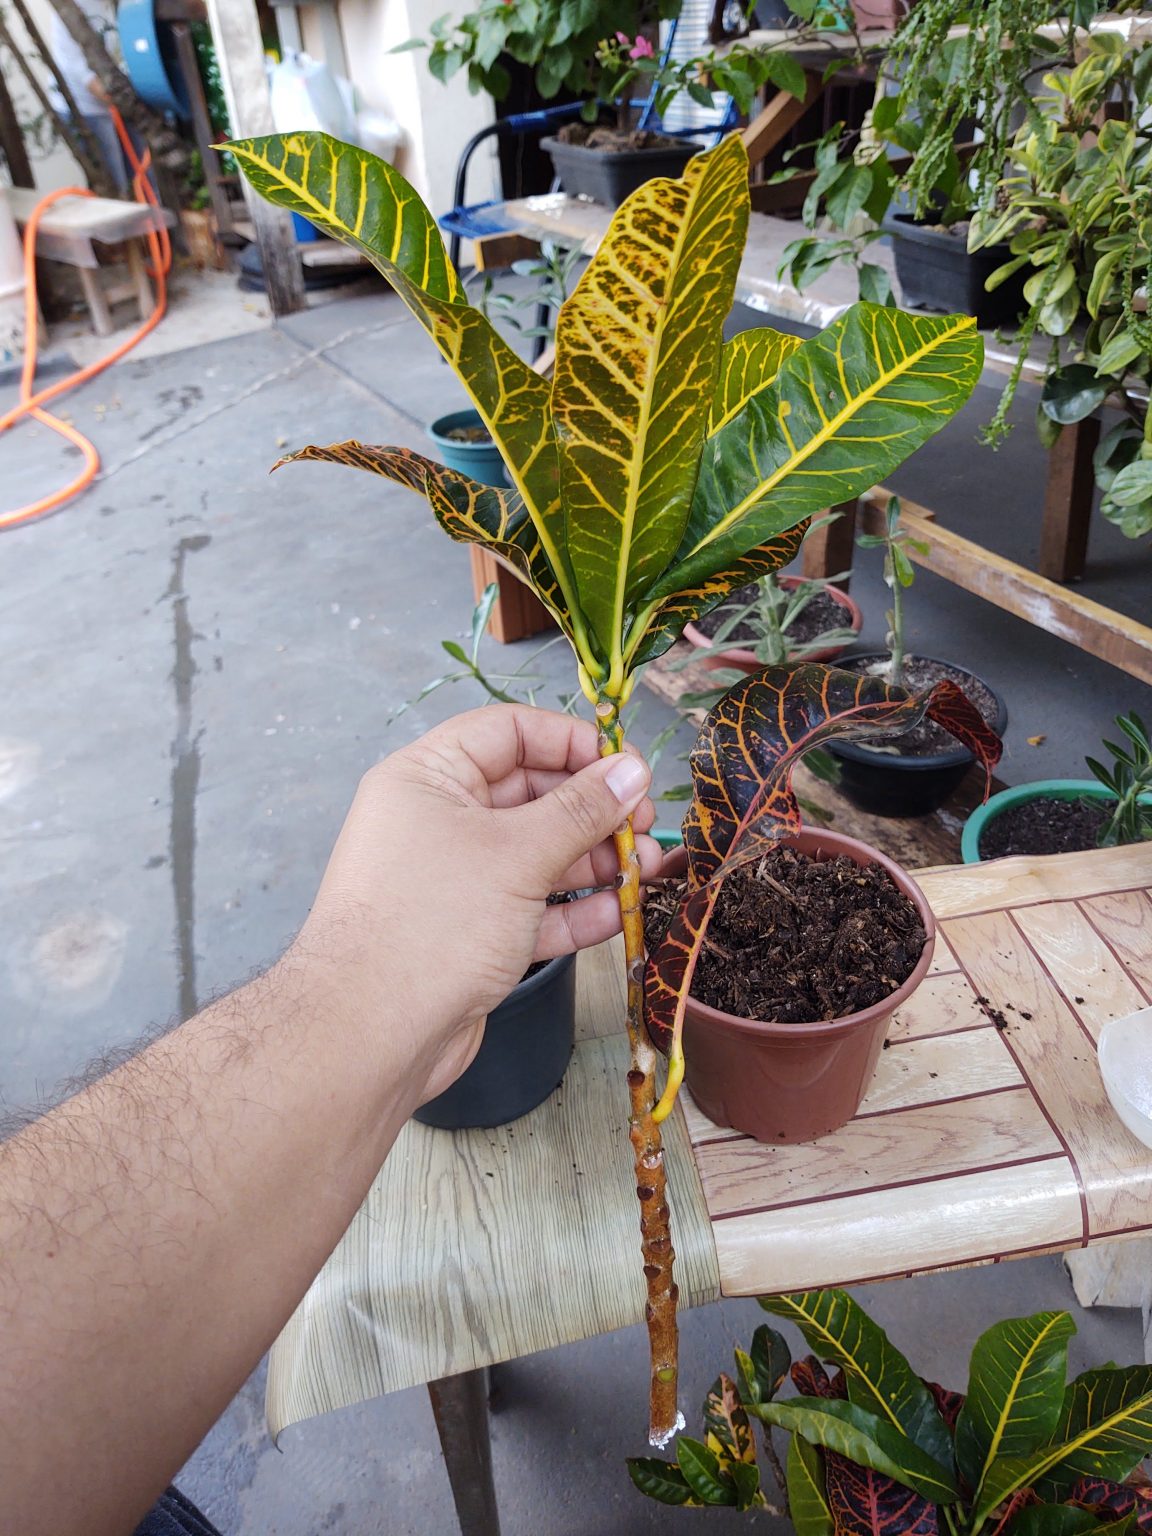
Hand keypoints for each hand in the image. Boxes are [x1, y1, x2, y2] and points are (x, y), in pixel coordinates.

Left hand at [292, 705, 661, 1101]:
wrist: (370, 1035)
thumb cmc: (429, 924)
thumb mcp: (517, 853)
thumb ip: (581, 810)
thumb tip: (631, 771)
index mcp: (429, 778)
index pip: (508, 733)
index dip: (571, 743)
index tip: (626, 768)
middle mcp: (437, 822)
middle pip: (530, 794)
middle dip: (593, 809)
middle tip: (644, 825)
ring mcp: (454, 881)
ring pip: (536, 855)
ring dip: (593, 861)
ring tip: (644, 870)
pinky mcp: (469, 934)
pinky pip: (531, 909)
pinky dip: (574, 909)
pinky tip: (616, 913)